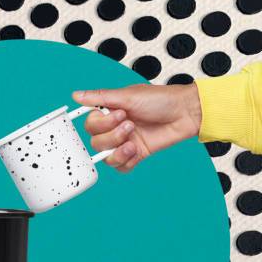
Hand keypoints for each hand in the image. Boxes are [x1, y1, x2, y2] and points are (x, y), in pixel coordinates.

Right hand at [73, 83, 201, 172]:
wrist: (185, 113)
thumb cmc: (161, 99)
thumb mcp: (128, 95)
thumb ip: (100, 97)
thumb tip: (76, 95)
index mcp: (111, 112)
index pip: (90, 125)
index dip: (100, 124)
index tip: (117, 114)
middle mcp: (116, 128)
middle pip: (96, 142)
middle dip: (112, 136)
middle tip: (130, 124)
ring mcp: (125, 142)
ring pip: (106, 157)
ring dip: (118, 150)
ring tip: (133, 139)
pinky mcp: (136, 154)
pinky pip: (121, 167)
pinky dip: (125, 161)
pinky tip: (136, 150)